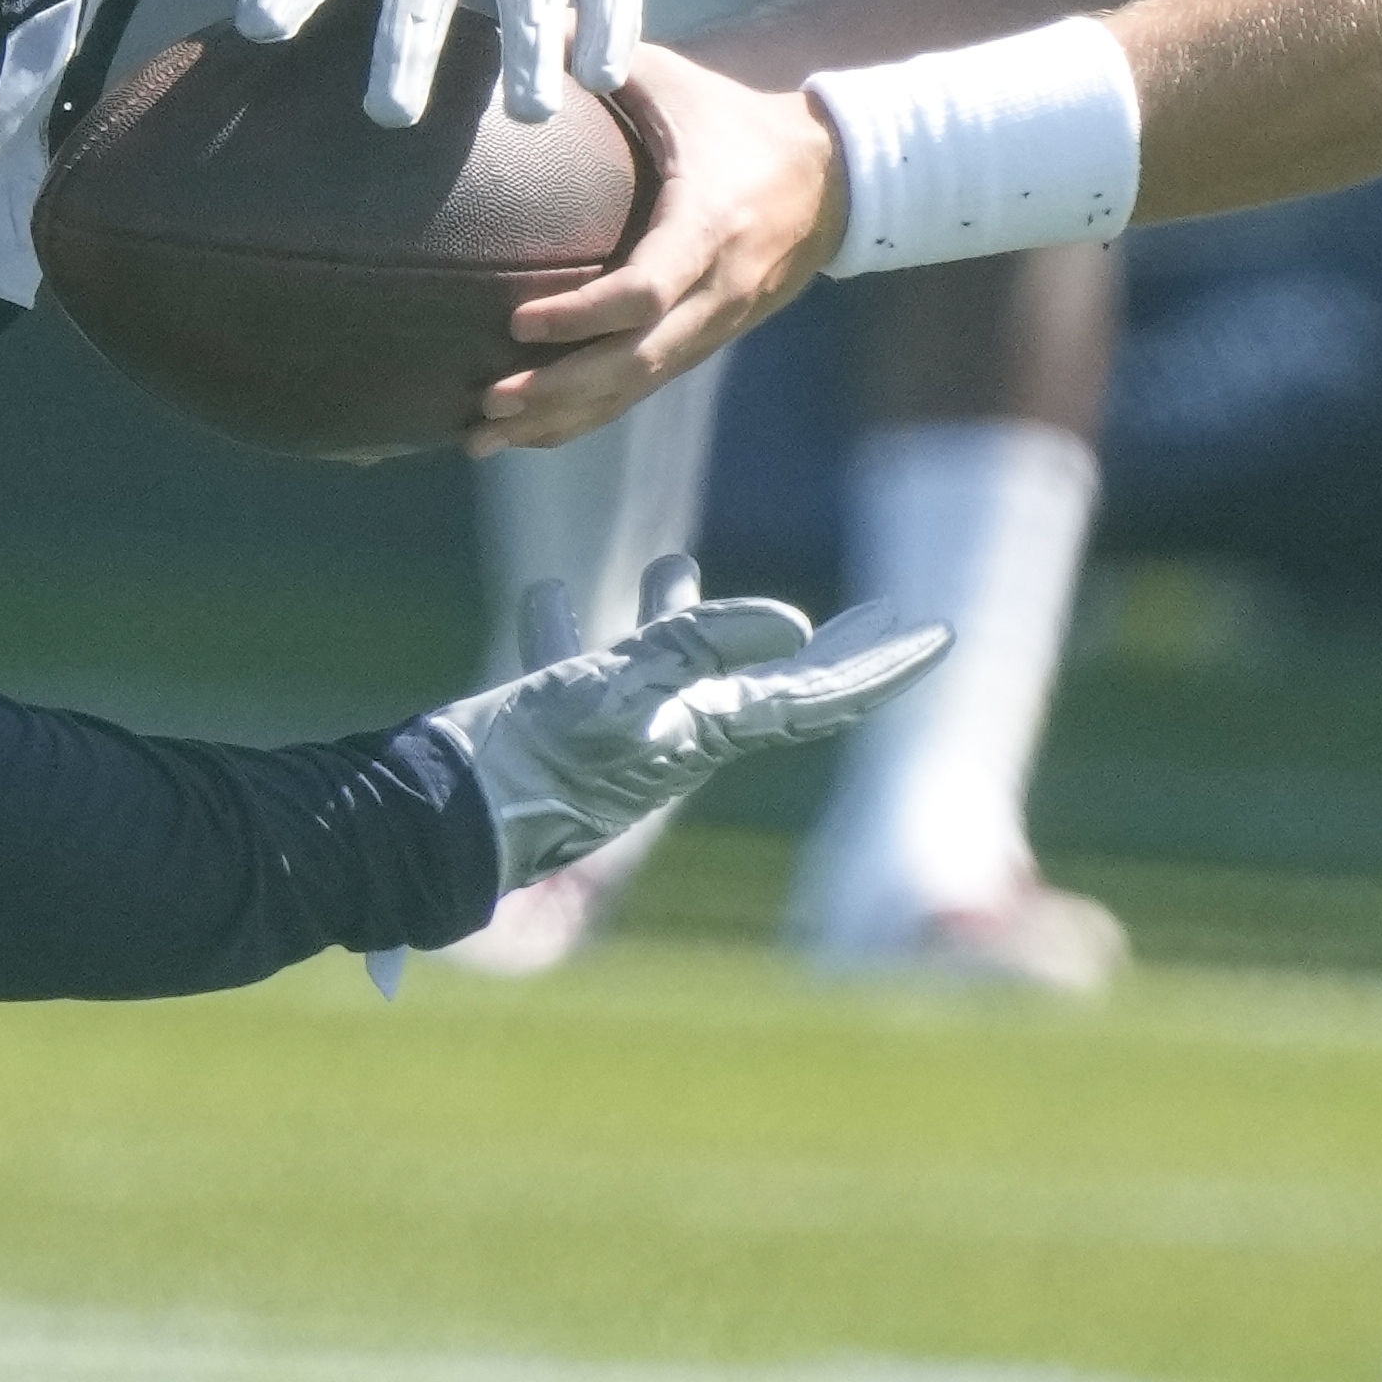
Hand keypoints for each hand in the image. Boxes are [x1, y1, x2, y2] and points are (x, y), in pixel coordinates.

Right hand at [421, 553, 950, 879]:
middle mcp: (673, 737)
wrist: (440, 823)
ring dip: (681, 615)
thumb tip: (798, 624)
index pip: (818, 696)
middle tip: (882, 615)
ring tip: (675, 558)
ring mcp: (616, 736)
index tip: (941, 634)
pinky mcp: (556, 732)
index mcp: (706, 733)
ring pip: (662, 664)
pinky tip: (551, 593)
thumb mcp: (622, 688)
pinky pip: (576, 667)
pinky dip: (573, 627)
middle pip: (770, 684)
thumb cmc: (533, 759)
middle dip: (826, 649)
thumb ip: (700, 646)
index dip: (883, 666)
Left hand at [472, 47, 849, 452]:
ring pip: (638, 389)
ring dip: (563, 419)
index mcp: (708, 225)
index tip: (516, 322)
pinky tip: (532, 431)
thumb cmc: (736, 114)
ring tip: (483, 438)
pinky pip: (646, 389)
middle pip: (636, 363)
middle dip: (558, 392)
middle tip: (485, 404)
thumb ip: (598, 56)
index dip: (580, 317)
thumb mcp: (674, 78)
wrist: (835, 166)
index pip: (645, 290)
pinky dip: (589, 414)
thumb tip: (522, 23)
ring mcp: (717, 322)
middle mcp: (717, 288)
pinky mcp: (710, 337)